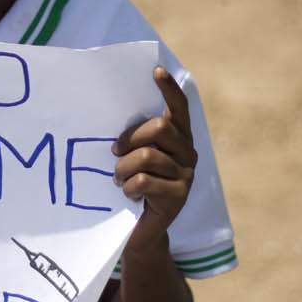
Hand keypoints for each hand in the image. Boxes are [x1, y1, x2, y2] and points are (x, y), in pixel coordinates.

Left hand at [112, 66, 196, 249]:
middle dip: (130, 138)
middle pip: (159, 128)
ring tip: (118, 179)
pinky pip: (144, 181)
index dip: (169, 88)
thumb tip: (113, 112)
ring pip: (147, 156)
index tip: (155, 70)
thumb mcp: (134, 157)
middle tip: (114, 152)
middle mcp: (188, 152)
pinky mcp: (179, 196)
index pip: (179, 107)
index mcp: (179, 137)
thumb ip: (136, 137)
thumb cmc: (132, 185)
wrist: (140, 231)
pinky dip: (128, 188)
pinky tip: (129, 195)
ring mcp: (186, 175)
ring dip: (123, 168)